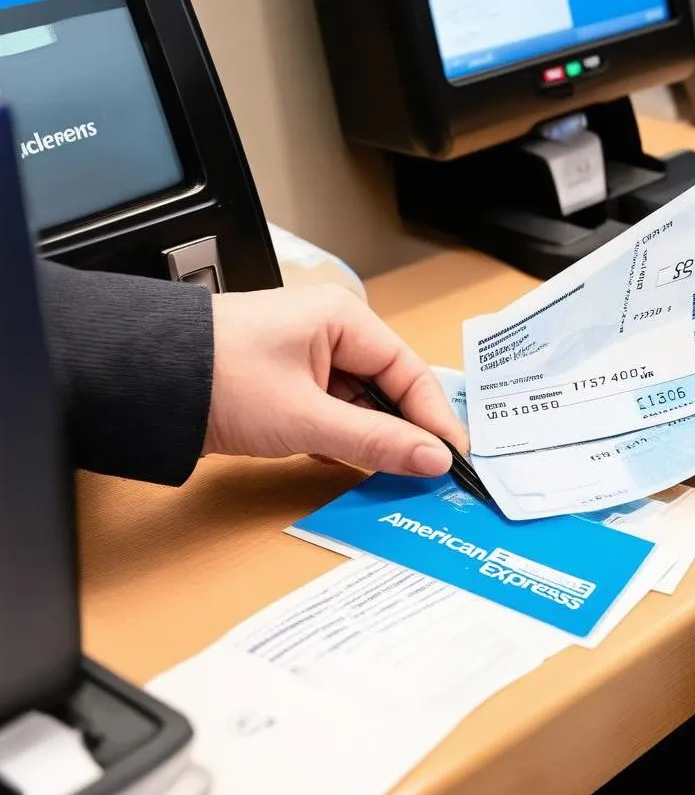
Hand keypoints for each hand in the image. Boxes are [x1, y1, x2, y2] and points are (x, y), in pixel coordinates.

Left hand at [202, 283, 467, 476]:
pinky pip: (331, 413)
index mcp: (343, 319)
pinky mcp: (283, 385)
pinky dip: (341, 440)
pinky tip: (349, 466)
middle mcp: (329, 333)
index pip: (407, 370)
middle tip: (428, 471)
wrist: (140, 384)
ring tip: (393, 474)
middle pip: (386, 386)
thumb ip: (375, 441)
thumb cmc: (219, 378)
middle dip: (404, 430)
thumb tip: (432, 459)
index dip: (433, 416)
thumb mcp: (307, 418)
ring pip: (358, 403)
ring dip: (371, 439)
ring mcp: (304, 359)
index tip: (453, 456)